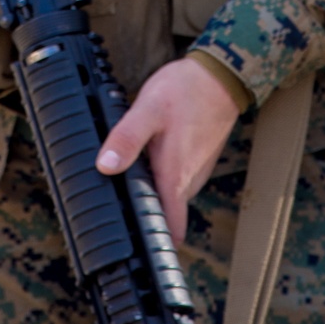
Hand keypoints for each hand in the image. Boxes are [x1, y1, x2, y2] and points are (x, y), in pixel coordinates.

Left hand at [95, 57, 240, 244]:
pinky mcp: (196, 162)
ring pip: (167, 195)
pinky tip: (145, 156)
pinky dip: (159, 174)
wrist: (219, 75)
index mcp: (175, 178)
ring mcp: (195, 173)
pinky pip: (174, 179)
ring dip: (149, 190)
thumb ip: (127, 138)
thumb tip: (105, 166)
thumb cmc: (186, 91)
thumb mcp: (149, 109)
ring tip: (125, 174)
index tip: (129, 248)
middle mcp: (188, 183)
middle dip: (140, 212)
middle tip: (111, 201)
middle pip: (163, 214)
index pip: (168, 231)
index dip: (150, 244)